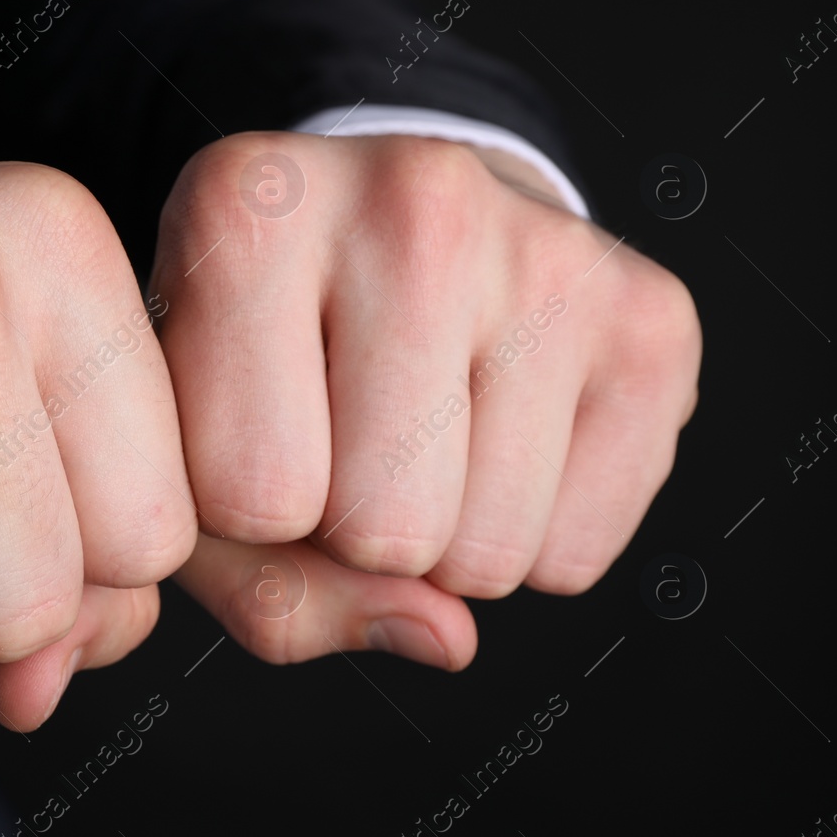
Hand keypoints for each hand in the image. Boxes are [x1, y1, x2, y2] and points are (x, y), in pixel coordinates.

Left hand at [148, 133, 699, 667]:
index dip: (241, 512)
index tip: (248, 430)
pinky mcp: (649, 314)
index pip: (249, 496)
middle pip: (380, 530)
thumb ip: (252, 580)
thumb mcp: (186, 443)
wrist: (390, 226)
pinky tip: (495, 433)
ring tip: (419, 430)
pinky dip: (530, 538)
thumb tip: (440, 635)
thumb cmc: (262, 351)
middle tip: (345, 438)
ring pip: (484, 554)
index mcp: (247, 209)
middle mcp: (408, 201)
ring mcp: (546, 249)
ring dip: (441, 545)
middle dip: (350, 534)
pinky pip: (576, 552)